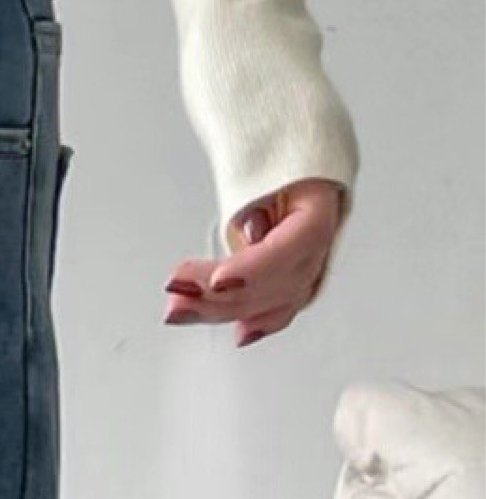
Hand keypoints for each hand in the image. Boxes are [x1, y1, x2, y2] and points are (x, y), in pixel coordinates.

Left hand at [161, 177, 346, 347]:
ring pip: (271, 301)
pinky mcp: (292, 280)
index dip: (255, 269)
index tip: (219, 281)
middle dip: (222, 294)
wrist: (298, 165)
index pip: (293, 246)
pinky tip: (240, 335)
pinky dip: (257, 322)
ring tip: (179, 309)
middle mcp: (319, 244)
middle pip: (275, 282)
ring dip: (222, 310)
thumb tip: (251, 233)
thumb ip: (253, 202)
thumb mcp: (261, 168)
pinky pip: (280, 307)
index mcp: (320, 208)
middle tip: (177, 291)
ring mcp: (310, 266)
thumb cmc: (279, 162)